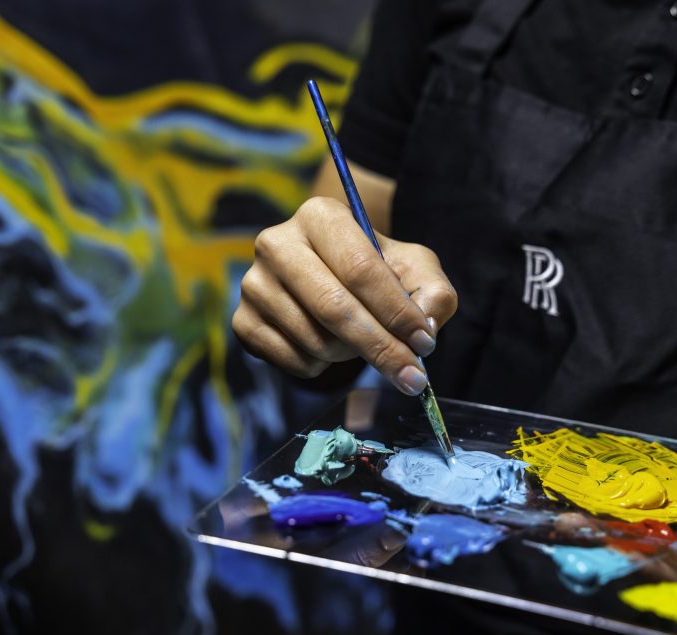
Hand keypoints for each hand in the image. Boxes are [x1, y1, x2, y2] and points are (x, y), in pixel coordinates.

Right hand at [232, 197, 457, 394]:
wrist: (328, 281)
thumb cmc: (375, 272)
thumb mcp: (414, 269)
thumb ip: (433, 292)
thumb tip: (425, 326)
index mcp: (320, 215)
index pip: (360, 268)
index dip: (396, 311)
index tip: (424, 343)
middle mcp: (276, 243)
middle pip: (333, 307)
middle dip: (379, 346)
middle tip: (412, 376)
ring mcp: (253, 284)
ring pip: (315, 339)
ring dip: (351, 355)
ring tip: (361, 341)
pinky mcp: (242, 322)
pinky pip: (294, 361)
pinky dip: (323, 367)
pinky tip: (328, 346)